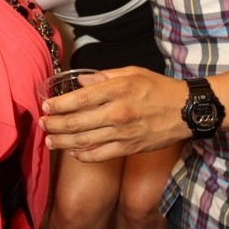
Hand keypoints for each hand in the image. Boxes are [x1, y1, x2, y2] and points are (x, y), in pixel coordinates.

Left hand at [39, 66, 189, 161]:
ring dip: (62, 142)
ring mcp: (123, 133)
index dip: (59, 104)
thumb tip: (80, 81)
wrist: (186, 111)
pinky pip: (100, 155)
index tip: (46, 106)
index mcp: (117, 90)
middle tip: (42, 123)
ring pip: (84, 141)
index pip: (79, 99)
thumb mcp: (133, 73)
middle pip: (76, 123)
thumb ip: (104, 77)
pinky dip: (84, 156)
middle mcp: (117, 113)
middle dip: (54, 124)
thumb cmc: (159, 88)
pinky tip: (73, 152)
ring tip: (49, 140)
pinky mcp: (129, 148)